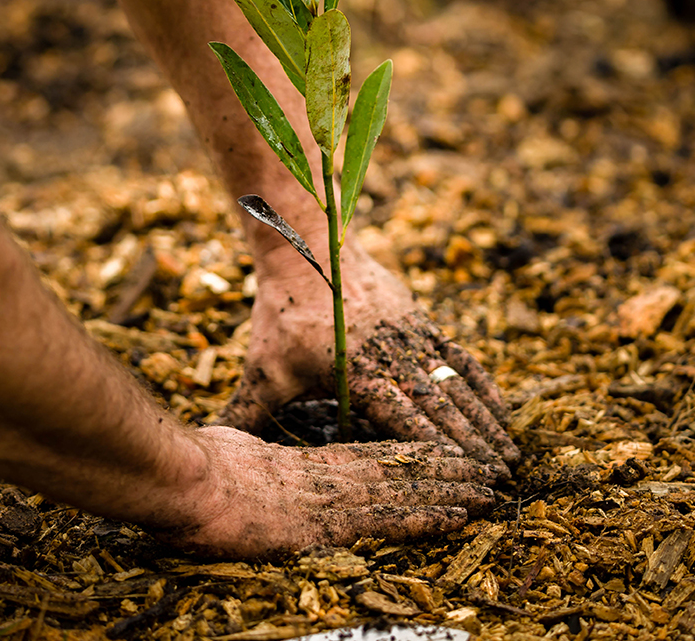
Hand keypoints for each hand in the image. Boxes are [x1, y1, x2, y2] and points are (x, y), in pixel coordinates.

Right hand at [152, 426, 496, 557]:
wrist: (188, 485)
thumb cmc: (194, 475)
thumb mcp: (219, 460)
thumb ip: (238, 462)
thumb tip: (231, 461)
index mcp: (301, 467)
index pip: (366, 458)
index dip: (407, 456)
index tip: (439, 451)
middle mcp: (326, 479)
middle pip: (396, 470)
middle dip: (443, 470)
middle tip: (485, 469)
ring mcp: (331, 499)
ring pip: (405, 490)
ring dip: (449, 490)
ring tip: (487, 488)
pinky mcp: (332, 523)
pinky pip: (391, 519)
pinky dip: (428, 516)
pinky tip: (458, 516)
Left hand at [217, 243, 518, 474]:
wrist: (307, 248)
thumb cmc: (283, 312)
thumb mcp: (264, 366)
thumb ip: (249, 411)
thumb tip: (219, 444)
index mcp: (357, 373)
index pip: (405, 421)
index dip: (438, 452)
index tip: (463, 480)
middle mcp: (391, 355)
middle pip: (440, 407)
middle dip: (472, 445)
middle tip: (501, 481)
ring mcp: (410, 336)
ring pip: (455, 383)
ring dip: (484, 419)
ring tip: (510, 453)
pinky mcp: (418, 320)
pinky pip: (457, 356)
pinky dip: (481, 383)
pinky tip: (500, 406)